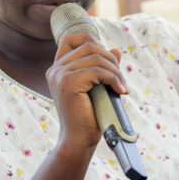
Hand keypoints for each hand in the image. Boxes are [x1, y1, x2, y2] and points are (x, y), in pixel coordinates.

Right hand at [46, 33, 126, 148]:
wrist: (79, 140)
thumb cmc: (88, 116)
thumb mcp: (97, 87)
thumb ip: (103, 68)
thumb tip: (116, 50)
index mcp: (58, 69)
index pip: (71, 39)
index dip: (92, 40)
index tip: (107, 58)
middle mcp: (55, 69)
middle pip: (89, 45)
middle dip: (111, 59)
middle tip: (120, 79)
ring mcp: (60, 75)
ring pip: (96, 57)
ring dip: (115, 71)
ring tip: (122, 87)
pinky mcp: (68, 83)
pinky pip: (98, 71)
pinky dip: (114, 79)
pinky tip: (121, 91)